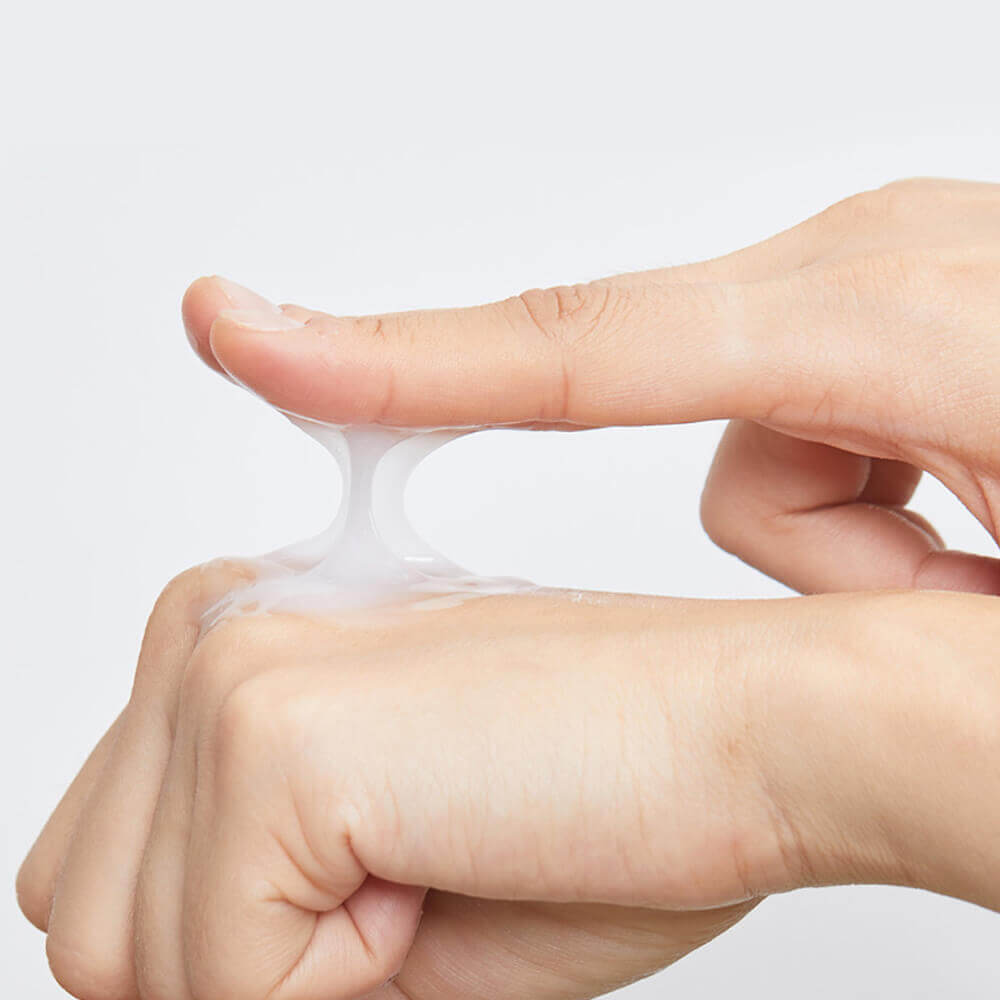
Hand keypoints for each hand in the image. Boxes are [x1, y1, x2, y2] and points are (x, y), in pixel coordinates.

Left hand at [18, 569, 999, 998]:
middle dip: (227, 962)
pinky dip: (340, 977)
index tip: (354, 906)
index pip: (102, 859)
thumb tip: (146, 965)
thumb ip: (227, 900)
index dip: (218, 941)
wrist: (746, 726)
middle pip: (82, 911)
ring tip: (424, 863)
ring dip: (278, 969)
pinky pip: (218, 970)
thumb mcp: (368, 871)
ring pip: (119, 955)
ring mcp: (232, 670)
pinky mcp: (276, 733)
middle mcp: (214, 629)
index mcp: (236, 641)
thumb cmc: (598, 793)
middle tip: (394, 893)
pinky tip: (441, 865)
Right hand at [183, 177, 999, 591]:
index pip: (588, 345)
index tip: (244, 336)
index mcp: (902, 312)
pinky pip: (813, 455)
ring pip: (769, 475)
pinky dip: (888, 532)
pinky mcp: (890, 321)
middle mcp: (873, 274)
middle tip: (967, 598)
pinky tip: (993, 546)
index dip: (400, 362)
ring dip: (872, 564)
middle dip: (831, 569)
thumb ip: (896, 629)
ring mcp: (879, 292)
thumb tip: (819, 611)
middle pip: (712, 447)